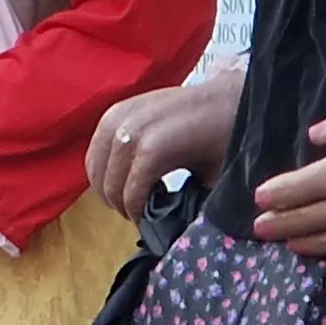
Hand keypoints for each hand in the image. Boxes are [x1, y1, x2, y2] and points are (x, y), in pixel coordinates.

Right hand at [86, 72, 242, 221]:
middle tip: (137, 213)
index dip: (136, 214)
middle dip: (120, 203)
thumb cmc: (226, 137)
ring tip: (127, 196)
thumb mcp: (212, 177)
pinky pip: (95, 146)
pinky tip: (121, 174)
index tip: (147, 223)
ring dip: (107, 185)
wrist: (230, 98)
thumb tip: (169, 226)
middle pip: (108, 182)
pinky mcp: (116, 108)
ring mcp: (119, 115)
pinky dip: (102, 165)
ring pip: (95, 165)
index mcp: (152, 148)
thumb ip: (187, 202)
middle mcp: (129, 130)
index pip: (128, 195)